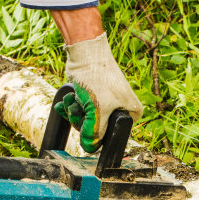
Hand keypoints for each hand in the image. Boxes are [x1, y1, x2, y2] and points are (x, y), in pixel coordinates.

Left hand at [56, 33, 142, 152]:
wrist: (86, 51)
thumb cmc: (96, 77)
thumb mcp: (97, 110)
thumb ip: (94, 133)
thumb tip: (89, 148)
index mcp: (131, 114)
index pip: (112, 137)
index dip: (96, 134)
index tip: (86, 124)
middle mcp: (122, 109)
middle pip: (97, 129)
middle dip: (81, 120)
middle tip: (76, 108)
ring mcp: (107, 103)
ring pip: (87, 120)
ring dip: (74, 111)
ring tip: (71, 99)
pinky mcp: (95, 97)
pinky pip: (82, 110)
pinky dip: (72, 106)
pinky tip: (67, 99)